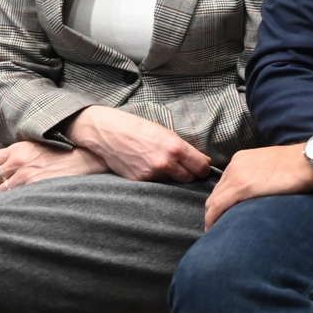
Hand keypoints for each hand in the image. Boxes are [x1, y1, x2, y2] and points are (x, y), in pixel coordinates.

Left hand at [0, 140, 107, 190]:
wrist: (87, 158)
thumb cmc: (65, 153)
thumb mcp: (38, 146)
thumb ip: (19, 154)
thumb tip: (4, 165)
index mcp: (18, 149)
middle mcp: (18, 161)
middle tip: (10, 186)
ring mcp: (25, 176)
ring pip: (2, 192)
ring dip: (10, 193)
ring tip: (24, 192)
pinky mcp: (34, 187)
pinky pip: (15, 199)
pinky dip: (19, 200)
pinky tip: (29, 198)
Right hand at [70, 104, 210, 183]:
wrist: (108, 133)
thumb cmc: (138, 128)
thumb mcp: (165, 132)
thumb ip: (182, 148)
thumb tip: (200, 161)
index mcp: (175, 147)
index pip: (202, 167)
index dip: (204, 168)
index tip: (202, 167)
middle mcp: (165, 163)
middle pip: (190, 178)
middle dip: (191, 174)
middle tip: (187, 169)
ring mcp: (151, 174)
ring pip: (173, 183)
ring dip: (173, 178)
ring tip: (166, 167)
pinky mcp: (139, 181)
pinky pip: (156, 184)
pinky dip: (157, 179)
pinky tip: (150, 169)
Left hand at [202, 142, 312, 226]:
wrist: (310, 160)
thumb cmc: (299, 165)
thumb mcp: (272, 165)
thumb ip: (259, 176)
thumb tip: (258, 192)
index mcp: (241, 159)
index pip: (224, 184)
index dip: (221, 200)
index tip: (223, 213)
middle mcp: (234, 165)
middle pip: (216, 192)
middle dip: (214, 210)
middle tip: (217, 226)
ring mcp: (236, 175)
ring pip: (214, 200)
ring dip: (212, 216)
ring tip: (215, 230)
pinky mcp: (242, 187)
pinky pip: (218, 206)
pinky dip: (212, 219)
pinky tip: (213, 229)